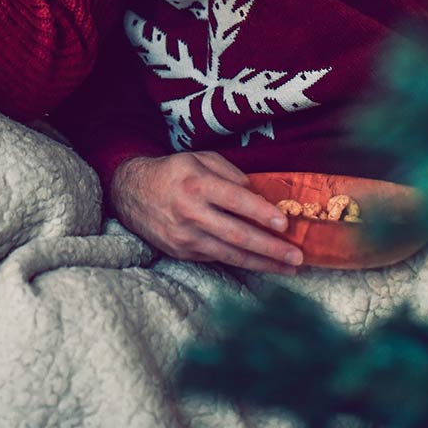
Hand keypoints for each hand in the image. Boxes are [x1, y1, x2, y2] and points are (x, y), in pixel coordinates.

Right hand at [110, 153, 304, 274]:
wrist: (131, 193)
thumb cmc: (173, 172)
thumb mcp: (199, 158)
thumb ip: (230, 173)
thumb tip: (257, 195)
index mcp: (197, 184)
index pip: (235, 200)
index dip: (261, 213)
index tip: (285, 223)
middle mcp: (190, 213)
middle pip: (237, 234)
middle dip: (270, 248)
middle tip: (297, 256)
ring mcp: (185, 237)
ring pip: (230, 254)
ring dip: (263, 263)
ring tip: (288, 268)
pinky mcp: (182, 252)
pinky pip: (218, 258)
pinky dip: (243, 262)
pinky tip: (263, 264)